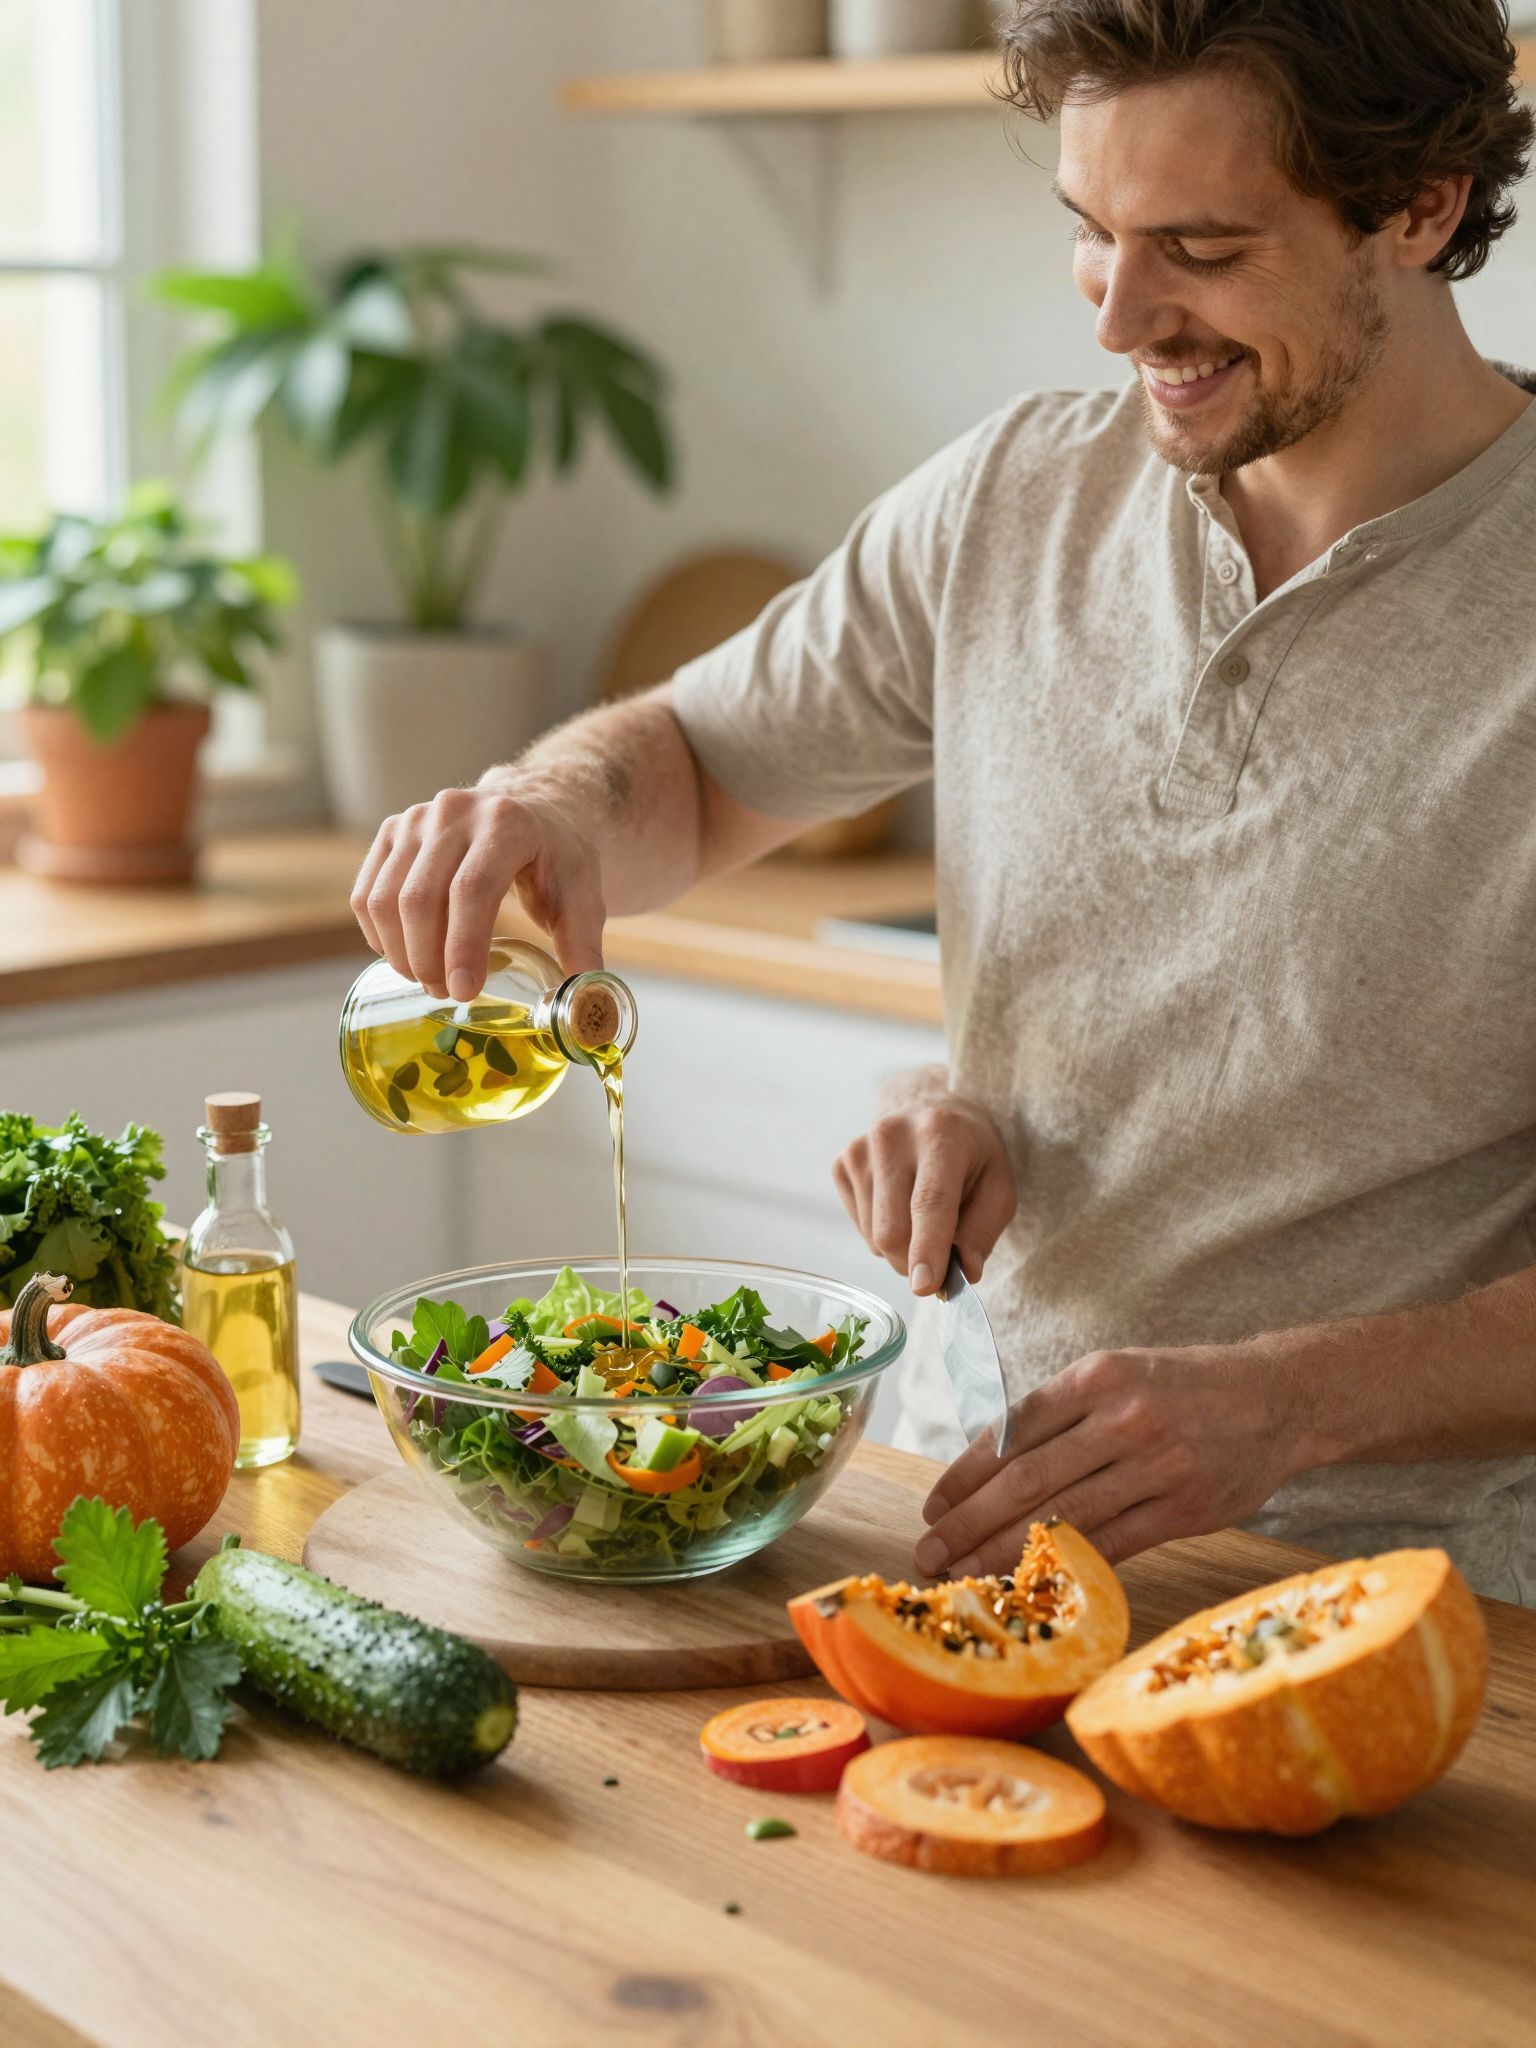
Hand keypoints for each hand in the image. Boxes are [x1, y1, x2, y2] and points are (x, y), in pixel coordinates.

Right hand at [351, 782, 606, 999]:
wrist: (532, 809)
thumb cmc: (557, 857)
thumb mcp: (583, 896)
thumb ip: (583, 948)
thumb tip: (583, 1006)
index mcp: (507, 823)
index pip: (472, 889)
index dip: (463, 946)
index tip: (464, 992)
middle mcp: (455, 812)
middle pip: (420, 898)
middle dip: (428, 959)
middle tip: (447, 994)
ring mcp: (416, 819)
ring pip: (385, 899)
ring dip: (401, 953)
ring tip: (429, 981)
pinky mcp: (391, 831)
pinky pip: (367, 894)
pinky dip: (378, 936)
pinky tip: (405, 956)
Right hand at [832, 1071, 1016, 1295]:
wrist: (935, 1113)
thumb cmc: (972, 1157)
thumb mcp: (999, 1189)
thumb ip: (983, 1231)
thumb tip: (964, 1271)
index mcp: (941, 1134)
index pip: (929, 1201)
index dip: (927, 1248)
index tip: (925, 1286)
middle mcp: (893, 1136)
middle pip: (892, 1229)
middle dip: (915, 1262)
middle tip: (940, 1261)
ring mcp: (860, 1148)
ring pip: (873, 1235)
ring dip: (901, 1248)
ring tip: (921, 1218)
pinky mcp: (842, 1162)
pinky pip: (859, 1227)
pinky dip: (881, 1233)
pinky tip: (899, 1206)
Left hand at [914, 1338, 1309, 1575]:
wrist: (1277, 1398)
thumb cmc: (1184, 1387)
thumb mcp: (1119, 1373)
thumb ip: (1060, 1412)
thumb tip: (988, 1458)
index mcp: (1096, 1376)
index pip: (1011, 1431)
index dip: (963, 1474)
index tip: (932, 1506)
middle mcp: (1122, 1417)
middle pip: (1026, 1478)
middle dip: (968, 1521)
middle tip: (929, 1552)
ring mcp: (1156, 1464)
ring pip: (1062, 1517)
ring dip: (1004, 1552)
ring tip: (966, 1575)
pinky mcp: (1184, 1508)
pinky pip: (1112, 1544)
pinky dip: (1067, 1567)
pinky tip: (1032, 1583)